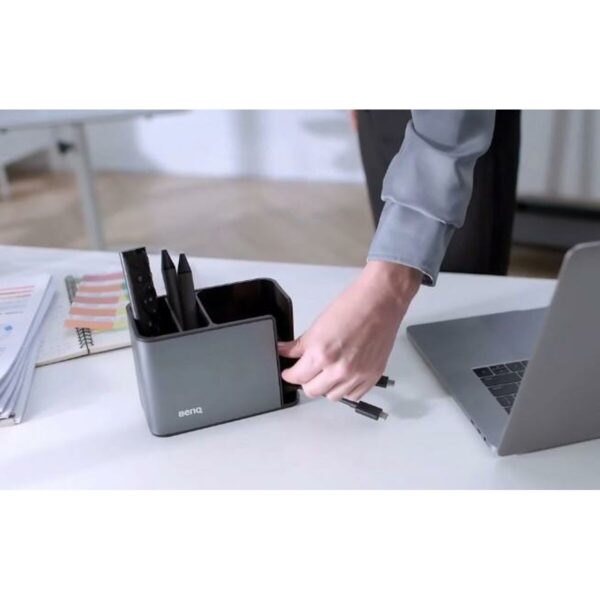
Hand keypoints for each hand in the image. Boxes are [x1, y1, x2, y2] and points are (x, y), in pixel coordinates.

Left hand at [278, 261, 420, 400]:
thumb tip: (283, 351)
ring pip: (332, 397)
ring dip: (326, 387)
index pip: (296, 377)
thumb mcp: (318, 325)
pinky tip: (344, 376)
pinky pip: (353, 395)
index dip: (289, 374)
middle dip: (306, 381)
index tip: (289, 371)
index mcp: (322, 353)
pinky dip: (346, 389)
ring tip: (327, 372)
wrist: (381, 301)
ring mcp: (357, 375)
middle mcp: (340, 369)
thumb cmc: (353, 306)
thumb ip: (299, 345)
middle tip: (307, 370)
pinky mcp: (372, 377)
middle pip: (312, 391)